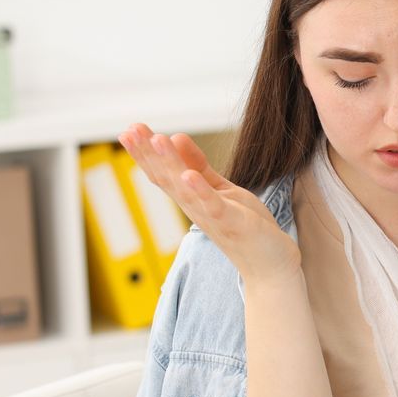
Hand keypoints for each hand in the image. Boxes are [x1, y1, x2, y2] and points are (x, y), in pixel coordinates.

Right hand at [119, 123, 298, 287]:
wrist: (269, 266)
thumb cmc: (245, 226)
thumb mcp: (220, 189)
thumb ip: (197, 165)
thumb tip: (175, 136)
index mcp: (191, 199)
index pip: (163, 173)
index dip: (145, 154)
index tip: (128, 131)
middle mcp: (195, 208)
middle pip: (166, 179)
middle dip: (148, 155)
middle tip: (130, 130)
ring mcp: (212, 216)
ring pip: (185, 189)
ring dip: (171, 164)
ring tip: (157, 139)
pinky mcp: (231, 223)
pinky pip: (213, 206)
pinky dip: (200, 191)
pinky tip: (188, 175)